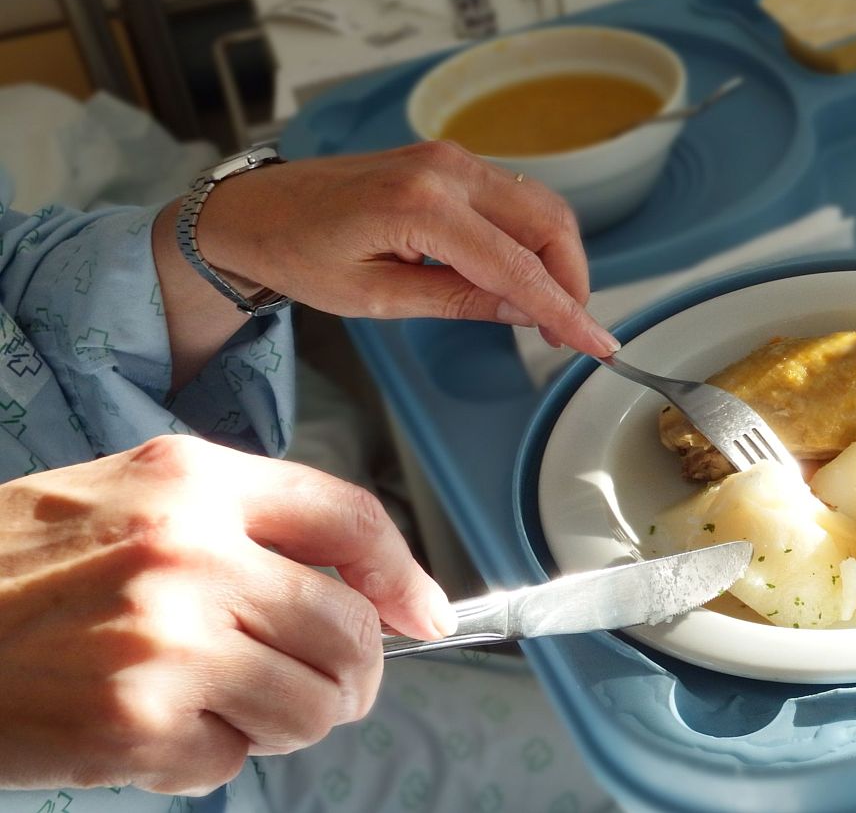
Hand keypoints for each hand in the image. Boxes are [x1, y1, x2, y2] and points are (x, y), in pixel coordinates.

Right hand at [0, 435, 454, 794]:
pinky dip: (204, 758)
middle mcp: (189, 552)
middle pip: (350, 627)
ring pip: (313, 704)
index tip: (428, 616)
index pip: (350, 517)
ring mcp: (165, 640)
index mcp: (192, 482)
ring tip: (223, 707)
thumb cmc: (10, 571)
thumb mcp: (126, 500)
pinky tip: (145, 729)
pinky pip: (231, 759)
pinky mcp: (134, 723)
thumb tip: (364, 589)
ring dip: (287, 722)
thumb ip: (242, 527)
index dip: (405, 574)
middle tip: (318, 687)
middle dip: (352, 673)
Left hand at [186, 141, 617, 353]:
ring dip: (557, 259)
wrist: (254, 209)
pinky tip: (520, 276)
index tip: (598, 344)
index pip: (518, 266)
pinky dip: (533, 238)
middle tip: (569, 333)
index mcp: (420, 206)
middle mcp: (445, 170)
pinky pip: (516, 197)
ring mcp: (451, 158)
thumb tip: (525, 311)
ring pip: (541, 206)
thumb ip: (458, 300)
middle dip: (572, 280)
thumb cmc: (298, 254)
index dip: (565, 310)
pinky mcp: (451, 160)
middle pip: (548, 223)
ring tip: (545, 311)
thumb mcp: (376, 298)